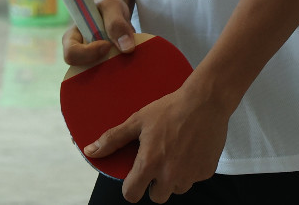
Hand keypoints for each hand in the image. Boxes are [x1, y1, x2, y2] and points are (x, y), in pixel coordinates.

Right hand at [61, 0, 138, 69]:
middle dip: (106, 64)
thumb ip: (117, 23)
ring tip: (128, 53)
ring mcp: (93, 63)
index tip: (107, 45)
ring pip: (101, 76)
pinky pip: (112, 76)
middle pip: (86, 70)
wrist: (115, 13)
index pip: (71, 54)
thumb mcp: (112, 7)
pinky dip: (123, 69)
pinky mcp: (106, 68)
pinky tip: (131, 60)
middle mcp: (79, 54)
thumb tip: (127, 48)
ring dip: (117, 68)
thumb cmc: (108, 8)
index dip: (88, 53)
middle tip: (121, 51)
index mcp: (71, 38)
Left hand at [84, 81, 229, 202]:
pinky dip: (190, 169)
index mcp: (150, 164)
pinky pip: (194, 178)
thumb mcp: (137, 121)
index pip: (132, 194)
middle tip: (156, 162)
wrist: (205, 102)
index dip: (130, 187)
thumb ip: (113, 139)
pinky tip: (189, 149)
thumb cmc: (169, 109)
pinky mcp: (207, 172)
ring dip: (173, 178)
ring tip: (174, 153)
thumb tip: (91, 152)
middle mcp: (171, 175)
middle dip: (154, 184)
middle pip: (157, 197)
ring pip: (177, 189)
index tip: (133, 178)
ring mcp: (191, 175)